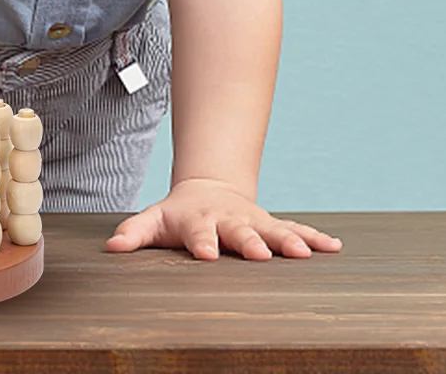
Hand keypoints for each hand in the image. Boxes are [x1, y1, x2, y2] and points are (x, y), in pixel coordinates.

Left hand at [104, 177, 342, 260]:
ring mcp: (254, 222)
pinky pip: (296, 230)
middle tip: (262, 256)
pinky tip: (334, 247)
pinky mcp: (273, 225)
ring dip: (290, 241)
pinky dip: (315, 238)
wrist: (209, 189)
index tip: (208, 256)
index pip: (199, 234)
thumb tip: (111, 248)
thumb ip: (134, 233)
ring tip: (306, 254)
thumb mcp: (154, 220)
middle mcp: (230, 221)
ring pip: (273, 230)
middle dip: (251, 244)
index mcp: (200, 222)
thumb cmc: (179, 214)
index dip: (202, 244)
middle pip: (240, 233)